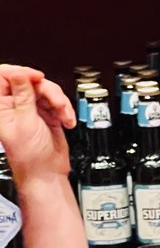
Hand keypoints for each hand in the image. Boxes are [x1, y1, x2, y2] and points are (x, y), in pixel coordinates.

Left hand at [0, 66, 74, 183]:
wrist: (47, 174)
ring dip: (59, 101)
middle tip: (54, 100)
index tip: (34, 78)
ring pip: (47, 90)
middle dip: (46, 90)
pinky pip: (58, 102)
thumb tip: (18, 74)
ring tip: (63, 115)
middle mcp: (15, 106)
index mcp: (2, 106)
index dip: (20, 73)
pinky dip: (65, 110)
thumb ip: (23, 95)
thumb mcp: (25, 122)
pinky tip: (66, 121)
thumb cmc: (30, 157)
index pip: (5, 77)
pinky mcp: (47, 114)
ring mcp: (32, 109)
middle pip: (30, 81)